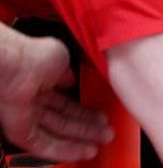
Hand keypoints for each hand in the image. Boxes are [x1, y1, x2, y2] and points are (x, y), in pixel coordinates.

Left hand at [0, 34, 112, 161]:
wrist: (13, 63)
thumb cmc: (31, 55)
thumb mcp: (61, 58)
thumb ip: (67, 74)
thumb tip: (74, 80)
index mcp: (41, 81)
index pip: (65, 102)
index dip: (83, 111)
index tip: (99, 116)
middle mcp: (32, 99)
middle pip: (63, 120)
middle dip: (86, 127)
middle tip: (106, 132)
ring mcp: (25, 115)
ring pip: (54, 133)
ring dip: (79, 140)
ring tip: (101, 142)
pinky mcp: (18, 129)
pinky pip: (41, 144)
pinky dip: (62, 149)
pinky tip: (82, 151)